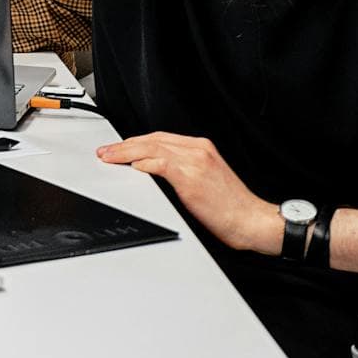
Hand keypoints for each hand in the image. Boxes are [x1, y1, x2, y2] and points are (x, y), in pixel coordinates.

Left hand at [96, 131, 277, 253]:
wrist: (252, 220)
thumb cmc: (231, 206)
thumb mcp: (205, 180)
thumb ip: (182, 171)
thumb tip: (152, 172)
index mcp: (202, 148)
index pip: (160, 137)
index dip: (136, 142)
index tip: (119, 148)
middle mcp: (198, 150)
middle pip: (152, 139)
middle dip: (125, 145)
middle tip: (105, 152)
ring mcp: (195, 162)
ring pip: (152, 148)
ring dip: (126, 153)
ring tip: (109, 158)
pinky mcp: (192, 177)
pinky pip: (161, 164)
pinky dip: (144, 164)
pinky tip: (131, 168)